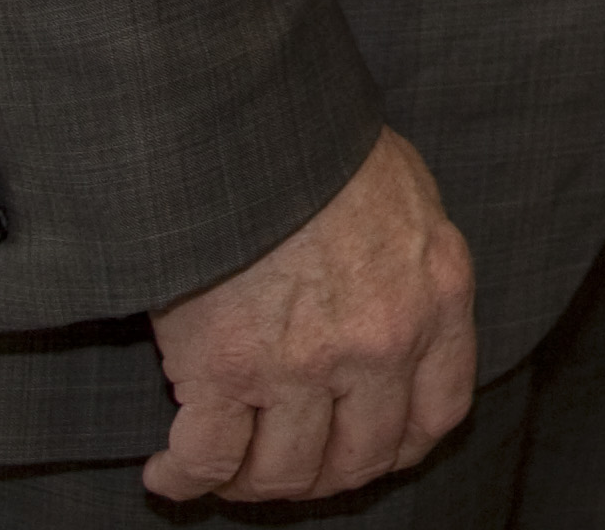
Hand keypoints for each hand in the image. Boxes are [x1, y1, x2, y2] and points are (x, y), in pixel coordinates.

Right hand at [145, 126, 474, 502]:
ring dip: (250, 483)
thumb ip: (411, 265)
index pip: (437, 413)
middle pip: (359, 458)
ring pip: (285, 472)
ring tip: (224, 468)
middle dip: (320, 475)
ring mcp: (304, 364)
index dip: (396, 449)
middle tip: (283, 464)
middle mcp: (382, 343)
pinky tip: (166, 472)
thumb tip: (393, 302)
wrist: (251, 122)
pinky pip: (207, 459)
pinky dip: (182, 478)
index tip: (363, 452)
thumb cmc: (321, 145)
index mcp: (437, 297)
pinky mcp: (225, 369)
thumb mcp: (407, 196)